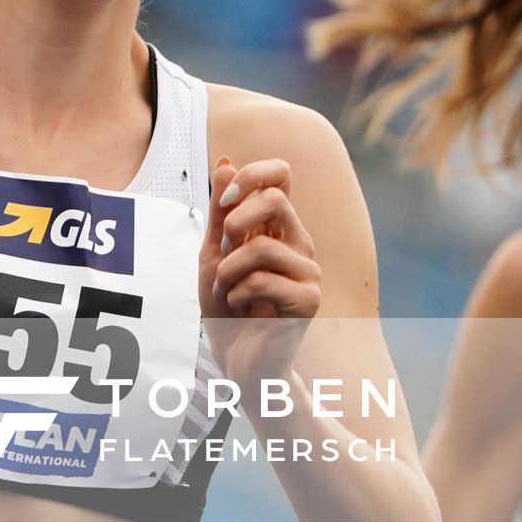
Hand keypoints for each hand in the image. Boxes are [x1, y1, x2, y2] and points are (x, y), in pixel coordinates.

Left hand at [200, 157, 320, 389]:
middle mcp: (299, 243)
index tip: (225, 201)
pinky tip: (238, 308)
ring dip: (228, 271)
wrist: (237, 359)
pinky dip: (236, 294)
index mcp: (279, 227)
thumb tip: (225, 161)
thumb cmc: (226, 307)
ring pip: (261, 247)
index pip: (281, 174)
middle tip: (222, 253)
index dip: (251, 175)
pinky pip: (262, 281)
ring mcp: (308, 271)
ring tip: (224, 291)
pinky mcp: (308, 300)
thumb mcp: (213, 253)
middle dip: (234, 224)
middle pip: (275, 199)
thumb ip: (220, 211)